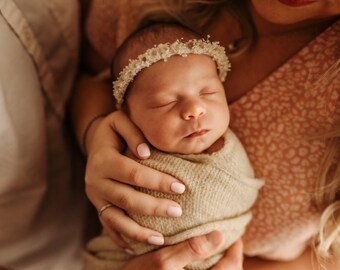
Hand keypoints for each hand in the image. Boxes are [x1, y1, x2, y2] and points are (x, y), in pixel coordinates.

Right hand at [85, 110, 185, 248]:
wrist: (94, 142)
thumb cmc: (114, 131)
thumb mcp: (120, 121)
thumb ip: (134, 132)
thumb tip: (146, 153)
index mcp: (103, 159)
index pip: (133, 173)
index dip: (157, 181)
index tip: (181, 187)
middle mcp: (96, 181)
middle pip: (127, 199)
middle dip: (153, 208)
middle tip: (178, 212)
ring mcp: (95, 197)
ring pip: (116, 219)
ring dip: (138, 231)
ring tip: (161, 239)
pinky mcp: (97, 206)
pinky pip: (108, 225)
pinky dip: (121, 238)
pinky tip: (135, 248)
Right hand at [122, 231, 242, 269]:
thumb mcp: (164, 260)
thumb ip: (192, 248)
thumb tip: (220, 235)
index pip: (231, 267)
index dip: (236, 249)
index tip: (235, 232)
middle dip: (231, 256)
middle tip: (229, 238)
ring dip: (221, 263)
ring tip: (216, 244)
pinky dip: (209, 267)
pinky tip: (201, 257)